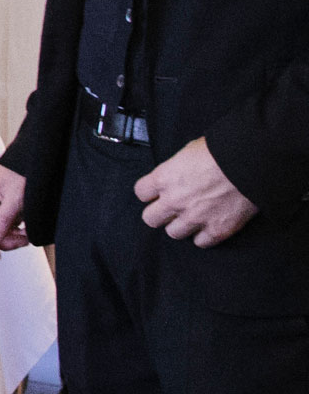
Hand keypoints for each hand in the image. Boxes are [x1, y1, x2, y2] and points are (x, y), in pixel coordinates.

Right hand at [0, 163, 28, 257]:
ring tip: (25, 236)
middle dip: (0, 238)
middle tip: (18, 242)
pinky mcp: (2, 206)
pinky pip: (2, 225)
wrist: (44, 160)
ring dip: (9, 237)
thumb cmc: (27, 169)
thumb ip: (1, 219)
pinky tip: (24, 231)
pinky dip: (13, 232)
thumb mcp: (16, 197)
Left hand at [136, 137, 256, 246]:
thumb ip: (176, 168)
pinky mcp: (217, 229)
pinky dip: (205, 236)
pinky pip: (201, 242)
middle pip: (151, 218)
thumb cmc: (223, 150)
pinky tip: (210, 225)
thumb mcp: (190, 151)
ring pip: (173, 233)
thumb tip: (176, 173)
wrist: (253, 162)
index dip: (150, 192)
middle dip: (161, 213)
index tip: (158, 192)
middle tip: (173, 208)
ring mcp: (195, 217)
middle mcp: (175, 201)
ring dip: (181, 226)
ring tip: (193, 216)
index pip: (141, 193)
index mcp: (164, 178)